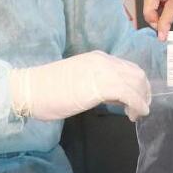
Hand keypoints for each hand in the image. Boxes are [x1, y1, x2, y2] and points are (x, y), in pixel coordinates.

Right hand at [10, 51, 150, 121]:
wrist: (30, 89)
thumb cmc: (48, 88)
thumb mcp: (78, 79)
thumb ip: (96, 81)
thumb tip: (111, 94)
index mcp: (97, 57)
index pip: (127, 67)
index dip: (135, 84)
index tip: (133, 100)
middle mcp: (103, 60)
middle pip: (136, 73)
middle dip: (143, 91)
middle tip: (139, 109)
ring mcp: (102, 71)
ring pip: (136, 81)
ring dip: (141, 99)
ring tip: (135, 114)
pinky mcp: (100, 86)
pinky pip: (129, 94)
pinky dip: (138, 104)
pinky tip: (136, 115)